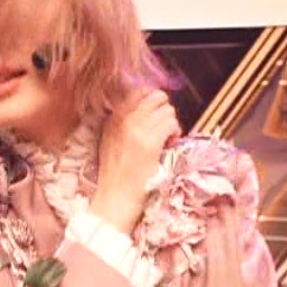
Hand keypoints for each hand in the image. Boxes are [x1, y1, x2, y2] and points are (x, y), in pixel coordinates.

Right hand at [90, 89, 181, 233]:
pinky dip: (175, 132)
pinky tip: (170, 142)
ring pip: (167, 110)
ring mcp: (137, 130)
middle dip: (164, 109)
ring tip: (167, 136)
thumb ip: (124, 121)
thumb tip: (147, 109)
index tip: (156, 113)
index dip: (153, 100)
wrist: (115, 195)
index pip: (139, 91)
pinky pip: (171, 124)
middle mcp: (124, 119)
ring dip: (171, 122)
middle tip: (163, 125)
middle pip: (156, 96)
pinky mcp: (150, 143)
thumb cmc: (115, 172)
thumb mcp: (111, 139)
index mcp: (113, 117)